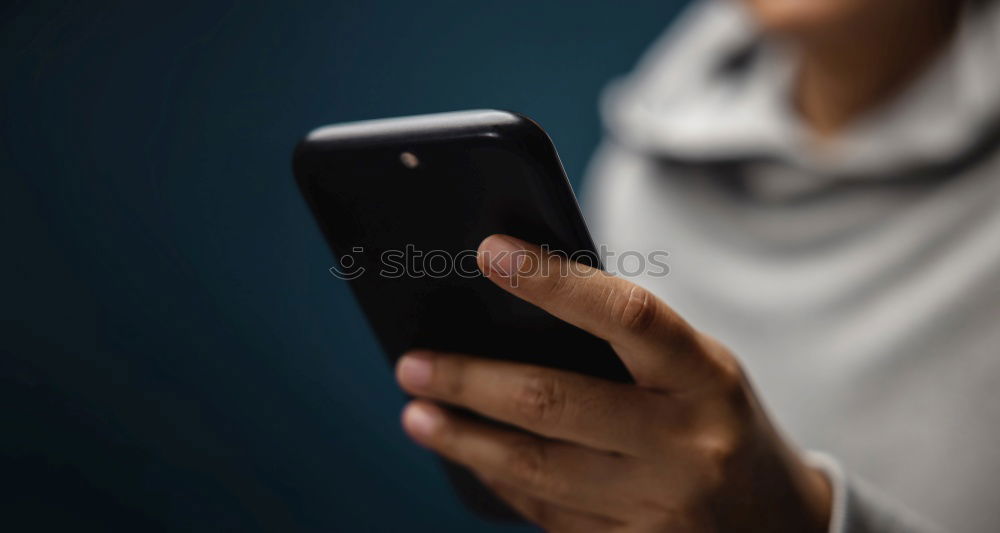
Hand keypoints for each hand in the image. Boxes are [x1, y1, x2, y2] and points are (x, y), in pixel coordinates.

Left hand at [395, 235, 830, 531]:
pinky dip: (499, 480)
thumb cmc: (721, 423)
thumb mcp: (701, 371)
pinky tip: (469, 456)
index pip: (628, 316)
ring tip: (417, 414)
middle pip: (556, 403)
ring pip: (537, 469)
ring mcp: (660, 507)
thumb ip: (628, 347)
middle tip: (412, 363)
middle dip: (471, 381)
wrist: (782, 527)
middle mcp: (686, 444)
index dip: (554, 282)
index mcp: (707, 378)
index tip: (489, 251)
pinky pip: (547, 512)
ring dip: (465, 439)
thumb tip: (514, 315)